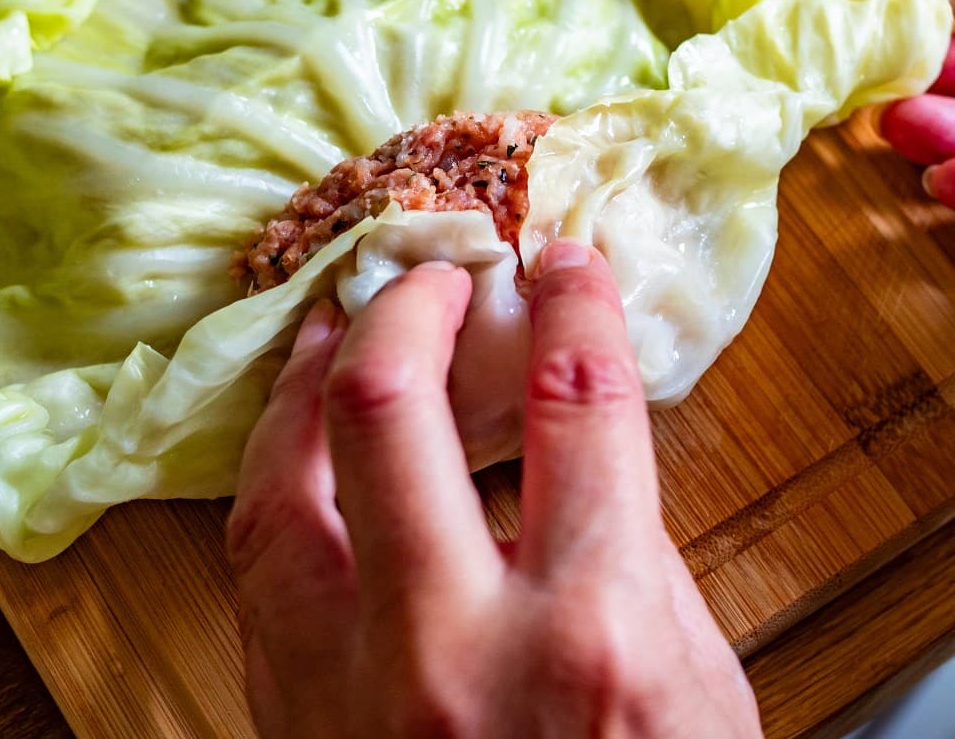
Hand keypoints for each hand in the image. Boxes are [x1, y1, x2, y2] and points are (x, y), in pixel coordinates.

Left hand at [226, 243, 760, 738]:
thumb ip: (629, 552)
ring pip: (283, 476)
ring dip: (309, 372)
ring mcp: (352, 688)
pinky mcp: (289, 716)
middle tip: (437, 268)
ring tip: (336, 314)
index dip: (573, 300)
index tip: (562, 261)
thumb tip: (574, 431)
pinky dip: (274, 470)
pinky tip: (296, 429)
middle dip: (412, 303)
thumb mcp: (697, 688)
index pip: (580, 401)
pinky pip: (256, 559)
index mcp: (591, 639)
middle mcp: (457, 651)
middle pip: (395, 405)